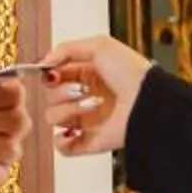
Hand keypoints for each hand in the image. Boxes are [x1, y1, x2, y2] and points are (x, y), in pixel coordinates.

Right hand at [41, 37, 151, 155]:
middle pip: (50, 97)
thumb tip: (43, 63)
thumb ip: (66, 49)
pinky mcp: (89, 141)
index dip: (49, 74)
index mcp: (87, 75)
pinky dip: (62, 141)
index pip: (54, 76)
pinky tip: (74, 130)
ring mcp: (86, 120)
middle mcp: (85, 97)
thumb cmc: (131, 72)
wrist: (148, 100)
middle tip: (79, 89)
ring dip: (67, 110)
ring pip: (53, 118)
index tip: (52, 73)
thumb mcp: (99, 45)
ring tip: (90, 106)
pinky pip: (63, 147)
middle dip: (61, 92)